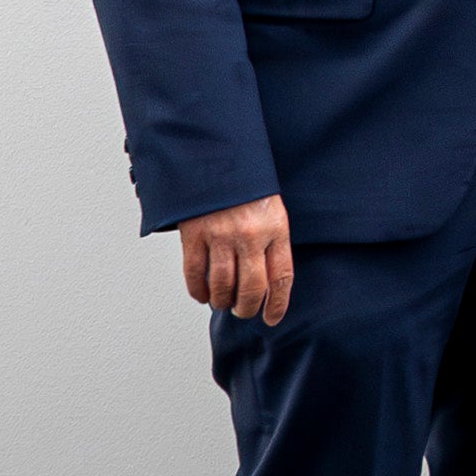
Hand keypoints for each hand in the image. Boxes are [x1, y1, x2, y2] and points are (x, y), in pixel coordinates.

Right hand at [181, 194, 294, 323]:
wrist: (216, 156)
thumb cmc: (247, 188)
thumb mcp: (272, 210)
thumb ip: (272, 242)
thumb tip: (268, 282)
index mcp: (275, 228)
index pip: (281, 277)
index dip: (277, 304)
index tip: (272, 319)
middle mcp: (250, 234)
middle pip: (251, 288)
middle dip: (247, 307)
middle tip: (243, 310)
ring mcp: (220, 235)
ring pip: (221, 285)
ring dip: (222, 300)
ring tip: (223, 302)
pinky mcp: (194, 234)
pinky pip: (195, 273)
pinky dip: (197, 290)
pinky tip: (202, 294)